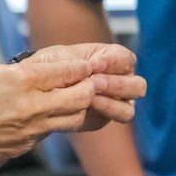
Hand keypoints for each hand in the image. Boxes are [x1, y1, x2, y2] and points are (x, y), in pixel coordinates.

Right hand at [0, 45, 145, 175]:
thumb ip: (13, 78)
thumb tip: (34, 77)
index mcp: (15, 81)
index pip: (66, 70)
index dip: (85, 66)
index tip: (97, 61)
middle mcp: (26, 107)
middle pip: (79, 95)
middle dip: (94, 88)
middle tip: (106, 82)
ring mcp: (25, 132)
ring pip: (71, 117)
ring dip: (82, 107)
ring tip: (93, 99)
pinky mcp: (18, 149)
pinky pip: (47, 133)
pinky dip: (58, 123)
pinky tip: (59, 117)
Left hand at [22, 42, 141, 130]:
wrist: (38, 88)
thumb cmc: (52, 66)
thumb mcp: (61, 57)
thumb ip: (78, 61)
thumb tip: (93, 68)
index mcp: (114, 59)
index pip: (126, 59)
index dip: (114, 62)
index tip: (94, 64)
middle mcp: (121, 81)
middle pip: (137, 85)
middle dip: (117, 83)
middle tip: (94, 81)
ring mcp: (116, 101)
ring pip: (130, 106)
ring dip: (112, 100)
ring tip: (91, 95)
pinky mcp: (106, 117)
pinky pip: (116, 118)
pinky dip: (106, 110)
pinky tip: (88, 105)